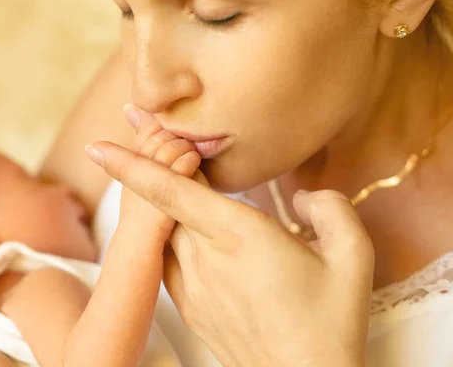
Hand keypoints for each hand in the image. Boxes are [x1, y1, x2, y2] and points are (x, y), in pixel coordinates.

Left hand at [87, 106, 374, 366]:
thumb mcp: (353, 257)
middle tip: (157, 131)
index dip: (131, 165)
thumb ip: (330, 209)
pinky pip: (167, 257)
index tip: (98, 146)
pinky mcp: (189, 304)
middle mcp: (205, 258)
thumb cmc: (331, 322)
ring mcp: (191, 284)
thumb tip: (304, 197)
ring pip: (162, 229)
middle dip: (157, 165)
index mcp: (239, 236)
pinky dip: (168, 232)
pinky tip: (189, 228)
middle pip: (162, 202)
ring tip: (178, 176)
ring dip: (162, 201)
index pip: (171, 192)